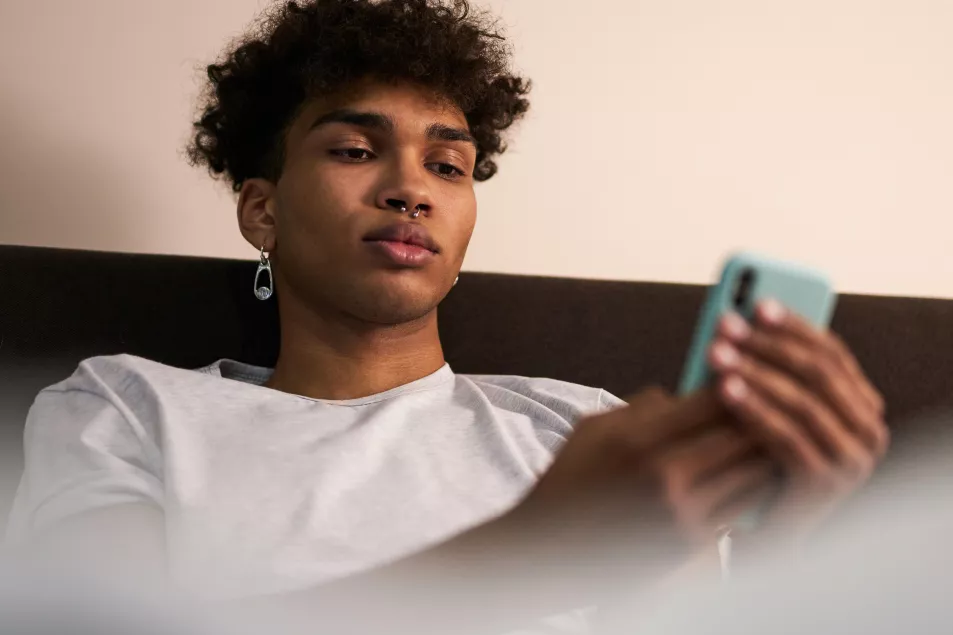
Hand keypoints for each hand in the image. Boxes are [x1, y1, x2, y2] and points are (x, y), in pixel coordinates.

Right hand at [508, 387, 777, 579]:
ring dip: (770, 449)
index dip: (742, 380)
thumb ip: (644, 407)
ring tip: (782, 431)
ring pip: (755, 472)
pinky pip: (745, 507)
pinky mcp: (693, 544)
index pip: (713, 399)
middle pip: (743, 433)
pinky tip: (763, 472)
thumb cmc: (568, 482)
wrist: (545, 551)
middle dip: (765, 411)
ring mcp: (682, 514)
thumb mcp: (594, 428)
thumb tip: (689, 393)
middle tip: (781, 396)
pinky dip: (759, 486)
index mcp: (637, 439)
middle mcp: (664, 476)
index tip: (752, 369)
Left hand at [707, 300, 888, 539]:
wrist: (759, 528)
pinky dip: (754, 408)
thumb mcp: (765, 404)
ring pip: (803, 401)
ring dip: (756, 371)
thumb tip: (735, 318)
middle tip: (725, 325)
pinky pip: (788, 436)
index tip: (754, 303)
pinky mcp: (828, 484)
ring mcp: (853, 459)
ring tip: (716, 354)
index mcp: (859, 402)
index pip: (830, 351)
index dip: (792, 324)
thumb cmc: (756, 456)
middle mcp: (868, 429)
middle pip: (818, 372)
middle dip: (767, 343)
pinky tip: (723, 390)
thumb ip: (766, 369)